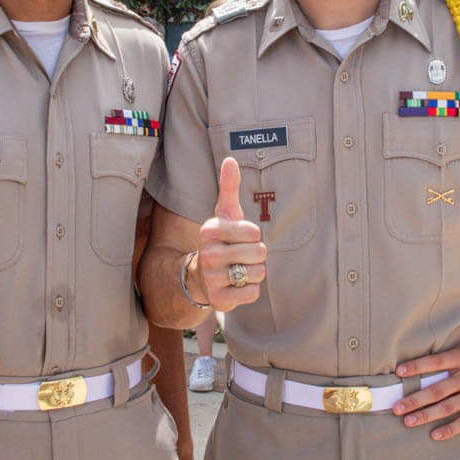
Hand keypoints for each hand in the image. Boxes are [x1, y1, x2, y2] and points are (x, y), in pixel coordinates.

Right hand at [192, 157, 266, 310]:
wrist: (200, 276)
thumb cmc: (220, 240)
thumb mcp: (223, 213)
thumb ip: (228, 186)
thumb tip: (230, 159)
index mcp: (210, 230)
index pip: (255, 232)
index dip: (253, 236)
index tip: (238, 238)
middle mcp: (208, 254)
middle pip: (259, 253)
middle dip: (256, 255)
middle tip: (240, 256)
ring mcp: (212, 278)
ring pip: (258, 273)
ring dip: (253, 272)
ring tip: (237, 269)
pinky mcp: (219, 300)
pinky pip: (253, 293)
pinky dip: (250, 290)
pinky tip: (236, 285)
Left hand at [392, 334, 459, 439]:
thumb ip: (452, 343)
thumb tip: (427, 335)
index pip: (437, 361)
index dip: (418, 366)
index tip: (399, 372)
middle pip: (438, 389)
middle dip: (415, 399)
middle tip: (396, 407)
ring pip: (448, 407)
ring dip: (426, 415)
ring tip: (407, 421)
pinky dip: (450, 429)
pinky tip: (435, 435)